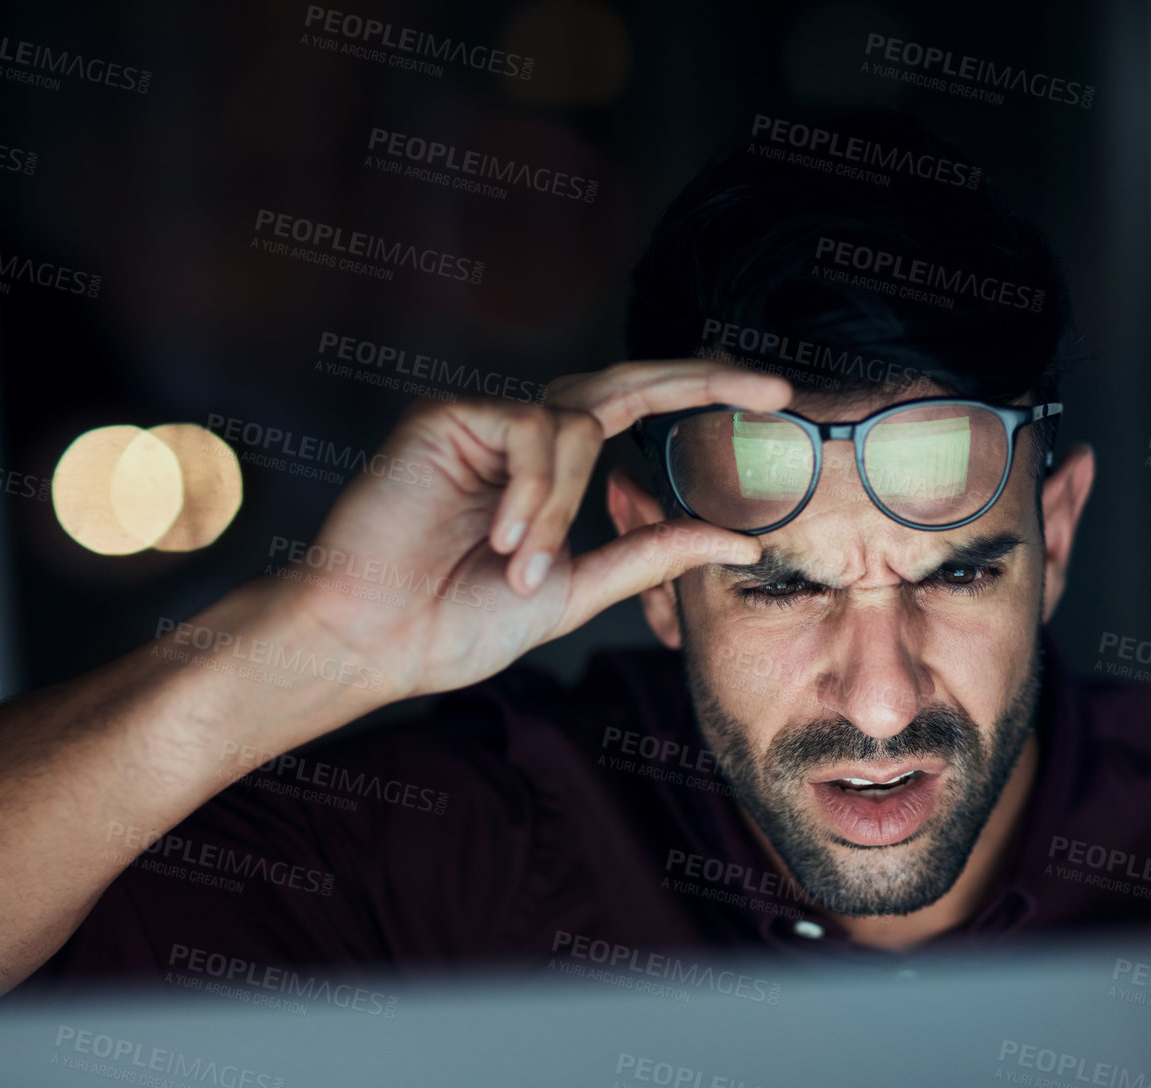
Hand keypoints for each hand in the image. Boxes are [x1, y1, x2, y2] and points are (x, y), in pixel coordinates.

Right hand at [285, 361, 790, 697]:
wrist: (373, 643)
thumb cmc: (455, 622)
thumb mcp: (577, 589)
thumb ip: (651, 555)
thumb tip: (742, 538)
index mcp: (555, 471)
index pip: (641, 416)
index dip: (706, 401)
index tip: (777, 403)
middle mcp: (526, 434)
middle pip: (628, 382)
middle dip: (704, 381)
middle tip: (776, 390)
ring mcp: (488, 419)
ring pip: (579, 425)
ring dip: (563, 507)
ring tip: (519, 568)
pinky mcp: (449, 415)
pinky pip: (533, 432)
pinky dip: (534, 492)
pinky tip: (499, 539)